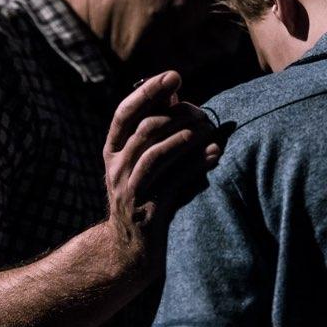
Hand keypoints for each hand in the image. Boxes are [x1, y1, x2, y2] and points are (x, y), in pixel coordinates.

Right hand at [103, 71, 220, 251]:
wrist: (130, 250)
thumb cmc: (145, 194)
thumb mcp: (142, 161)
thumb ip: (155, 128)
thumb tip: (174, 93)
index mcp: (113, 150)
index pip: (125, 113)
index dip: (148, 91)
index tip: (174, 75)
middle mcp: (116, 168)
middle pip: (145, 130)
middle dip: (177, 116)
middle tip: (202, 112)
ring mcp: (131, 191)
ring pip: (155, 154)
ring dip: (186, 138)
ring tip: (208, 129)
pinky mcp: (149, 211)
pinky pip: (173, 182)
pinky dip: (195, 165)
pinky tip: (214, 154)